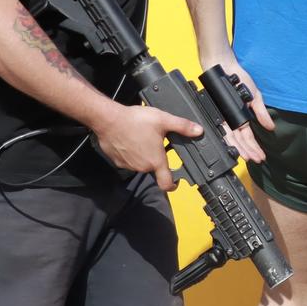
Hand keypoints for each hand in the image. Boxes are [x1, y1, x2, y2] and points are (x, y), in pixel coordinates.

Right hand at [91, 103, 205, 191]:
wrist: (108, 120)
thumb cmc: (134, 121)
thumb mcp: (163, 120)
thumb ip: (182, 126)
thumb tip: (198, 130)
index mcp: (156, 161)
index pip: (166, 184)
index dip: (173, 186)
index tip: (176, 182)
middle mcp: (142, 167)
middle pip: (153, 168)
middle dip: (156, 157)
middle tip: (156, 142)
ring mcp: (128, 165)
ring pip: (140, 163)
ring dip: (143, 155)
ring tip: (142, 137)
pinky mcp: (117, 161)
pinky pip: (128, 160)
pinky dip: (130, 153)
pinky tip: (130, 139)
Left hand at [212, 54, 273, 163]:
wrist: (226, 67)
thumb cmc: (240, 80)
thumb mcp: (255, 98)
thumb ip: (261, 113)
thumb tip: (271, 127)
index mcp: (240, 118)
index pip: (248, 136)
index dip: (255, 147)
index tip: (261, 156)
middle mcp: (231, 120)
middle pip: (241, 140)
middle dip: (250, 151)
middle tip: (257, 160)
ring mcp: (224, 118)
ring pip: (232, 138)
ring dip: (241, 148)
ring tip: (249, 158)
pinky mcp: (217, 113)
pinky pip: (222, 129)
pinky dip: (228, 139)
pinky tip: (234, 148)